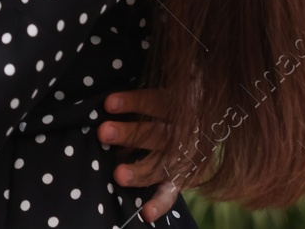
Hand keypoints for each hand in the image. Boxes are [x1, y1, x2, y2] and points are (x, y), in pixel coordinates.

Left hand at [100, 88, 180, 221]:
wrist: (202, 124)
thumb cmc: (165, 103)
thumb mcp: (165, 91)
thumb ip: (143, 94)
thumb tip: (107, 96)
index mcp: (182, 106)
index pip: (157, 102)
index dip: (133, 102)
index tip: (108, 103)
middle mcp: (185, 133)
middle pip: (156, 134)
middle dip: (129, 134)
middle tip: (103, 132)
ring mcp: (183, 158)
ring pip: (161, 165)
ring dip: (139, 171)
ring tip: (118, 175)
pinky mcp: (181, 179)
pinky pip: (171, 193)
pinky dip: (159, 203)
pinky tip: (145, 213)